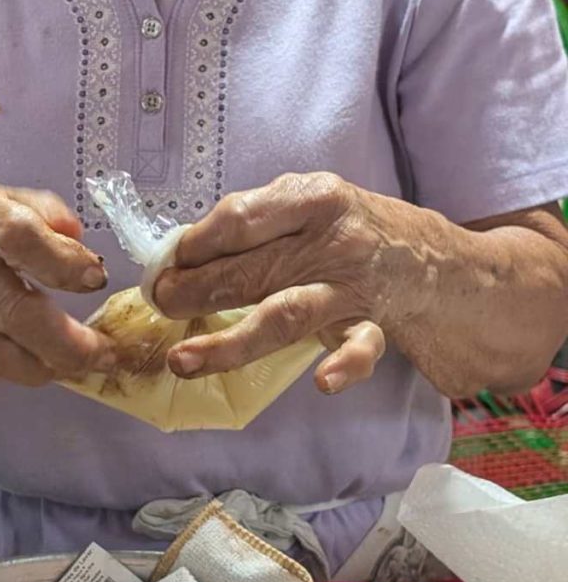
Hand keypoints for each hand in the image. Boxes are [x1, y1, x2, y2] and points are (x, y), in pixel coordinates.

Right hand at [0, 179, 114, 386]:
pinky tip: (21, 362)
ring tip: (70, 364)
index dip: (62, 262)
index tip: (95, 280)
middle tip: (101, 354)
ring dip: (43, 367)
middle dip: (68, 343)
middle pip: (12, 310)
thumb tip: (79, 241)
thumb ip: (41, 213)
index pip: (17, 234)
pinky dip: (5, 375)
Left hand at [152, 173, 436, 393]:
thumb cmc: (339, 229)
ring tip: (183, 359)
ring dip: (230, 341)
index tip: (166, 265)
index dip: (194, 246)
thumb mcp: (300, 206)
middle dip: (194, 291)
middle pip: (250, 271)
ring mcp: (350, 286)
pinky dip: (346, 365)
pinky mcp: (370, 323)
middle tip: (160, 304)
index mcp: (309, 199)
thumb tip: (178, 258)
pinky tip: (324, 382)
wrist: (421, 254)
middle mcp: (331, 240)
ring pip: (286, 315)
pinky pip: (361, 346)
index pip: (240, 220)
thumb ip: (250, 226)